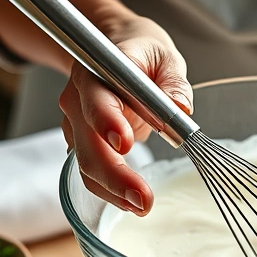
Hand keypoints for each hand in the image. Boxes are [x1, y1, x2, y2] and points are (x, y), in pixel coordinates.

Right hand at [58, 14, 191, 214]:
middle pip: (87, 142)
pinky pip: (92, 171)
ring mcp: (76, 123)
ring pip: (86, 163)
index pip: (96, 96)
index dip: (107, 120)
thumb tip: (181, 109)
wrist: (114, 49)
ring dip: (113, 190)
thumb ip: (172, 81)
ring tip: (143, 206)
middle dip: (114, 175)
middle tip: (143, 199)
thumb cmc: (139, 51)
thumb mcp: (164, 55)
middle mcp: (79, 98)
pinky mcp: (82, 143)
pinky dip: (111, 190)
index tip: (124, 143)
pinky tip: (132, 201)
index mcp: (99, 70)